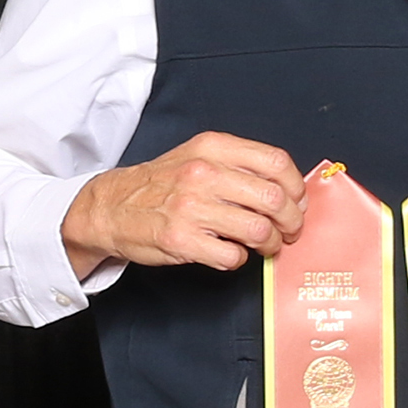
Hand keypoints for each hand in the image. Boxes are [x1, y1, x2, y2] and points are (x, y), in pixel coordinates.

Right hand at [61, 132, 304, 275]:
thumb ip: (240, 165)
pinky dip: (240, 259)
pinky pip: (233, 255)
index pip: (277, 163)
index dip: (297, 188)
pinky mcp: (181, 239)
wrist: (110, 206)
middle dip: (292, 222)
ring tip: (266, 246)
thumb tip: (289, 189)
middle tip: (290, 231)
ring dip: (271, 244)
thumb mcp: (198, 156)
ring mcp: (191, 207)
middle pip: (275, 200)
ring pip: (259, 230)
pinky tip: (232, 252)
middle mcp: (203, 174)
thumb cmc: (162, 184)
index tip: (298, 202)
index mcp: (212, 148)